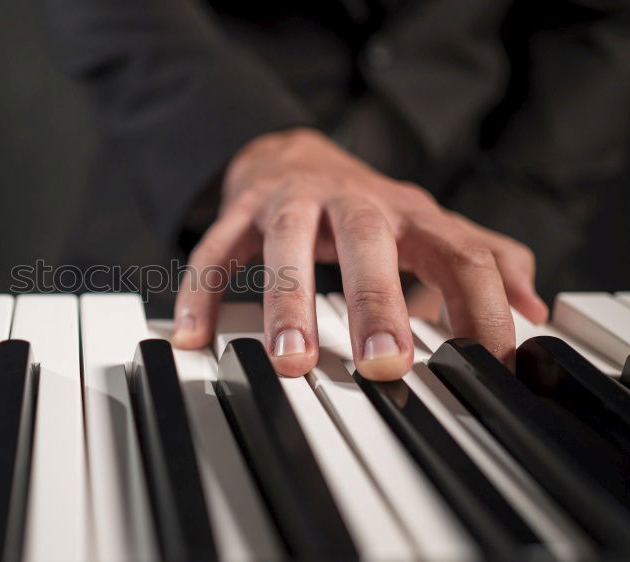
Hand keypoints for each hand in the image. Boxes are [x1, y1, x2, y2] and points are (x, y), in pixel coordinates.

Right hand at [171, 128, 547, 379]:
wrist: (293, 155)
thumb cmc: (368, 208)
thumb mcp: (430, 227)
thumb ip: (483, 261)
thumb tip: (532, 309)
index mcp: (410, 212)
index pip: (459, 252)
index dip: (482, 306)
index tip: (486, 364)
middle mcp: (354, 200)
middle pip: (371, 240)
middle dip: (379, 302)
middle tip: (385, 365)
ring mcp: (293, 200)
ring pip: (288, 243)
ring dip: (289, 302)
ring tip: (291, 360)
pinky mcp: (243, 208)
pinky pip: (217, 248)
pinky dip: (203, 290)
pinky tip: (194, 334)